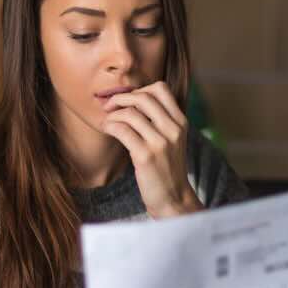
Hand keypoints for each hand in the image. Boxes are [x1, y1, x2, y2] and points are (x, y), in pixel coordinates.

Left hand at [102, 81, 202, 218]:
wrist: (173, 198)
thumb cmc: (167, 169)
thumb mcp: (172, 141)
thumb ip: (160, 121)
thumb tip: (132, 101)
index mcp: (180, 122)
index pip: (161, 89)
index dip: (139, 90)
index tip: (127, 101)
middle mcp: (173, 129)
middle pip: (143, 97)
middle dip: (121, 98)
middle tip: (109, 107)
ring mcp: (160, 143)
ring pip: (130, 113)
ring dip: (112, 115)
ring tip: (107, 122)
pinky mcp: (146, 156)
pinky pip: (122, 130)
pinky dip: (110, 126)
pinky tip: (107, 130)